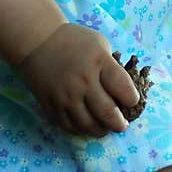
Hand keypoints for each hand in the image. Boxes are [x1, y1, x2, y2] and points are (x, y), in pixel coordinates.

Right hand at [18, 23, 140, 136]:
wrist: (38, 42)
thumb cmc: (74, 41)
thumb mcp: (100, 45)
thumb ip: (112, 67)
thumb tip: (123, 92)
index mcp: (99, 63)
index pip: (124, 90)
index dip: (132, 100)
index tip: (131, 101)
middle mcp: (83, 82)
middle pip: (107, 113)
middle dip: (119, 123)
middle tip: (122, 124)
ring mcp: (65, 96)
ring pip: (88, 126)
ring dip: (101, 130)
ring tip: (105, 127)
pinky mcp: (51, 105)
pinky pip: (69, 127)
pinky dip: (81, 130)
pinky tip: (87, 125)